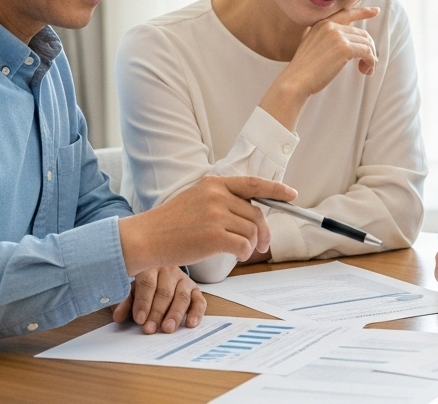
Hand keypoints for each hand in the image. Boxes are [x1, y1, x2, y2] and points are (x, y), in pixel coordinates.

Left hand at [112, 265, 205, 333]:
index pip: (147, 283)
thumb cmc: (143, 284)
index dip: (143, 302)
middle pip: (165, 292)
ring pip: (182, 297)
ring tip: (167, 328)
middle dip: (157, 313)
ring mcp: (184, 280)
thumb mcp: (131, 290)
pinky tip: (190, 324)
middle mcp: (169, 271)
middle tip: (150, 329)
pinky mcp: (195, 290)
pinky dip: (196, 313)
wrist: (160, 270)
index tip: (139, 319)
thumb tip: (118, 316)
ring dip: (175, 314)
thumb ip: (125, 302)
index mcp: (150, 267)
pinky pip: (199, 301)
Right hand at [117, 175, 297, 274]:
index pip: (252, 183)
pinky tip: (237, 255)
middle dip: (263, 230)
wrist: (145, 238)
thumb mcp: (195, 199)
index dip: (276, 189)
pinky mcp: (214, 236)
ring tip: (242, 251)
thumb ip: (221, 200)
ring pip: (251, 230)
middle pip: (256, 213)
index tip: (292, 195)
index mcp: (213, 183)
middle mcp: (216, 195)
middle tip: (263, 245)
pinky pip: (243, 244)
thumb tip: (252, 213)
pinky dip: (244, 252)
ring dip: (251, 244)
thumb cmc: (169, 224)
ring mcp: (215, 215)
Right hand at [261, 6, 380, 129]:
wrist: (296, 80)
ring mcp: (337, 36)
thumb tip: (351, 44)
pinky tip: (366, 70)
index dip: (363, 12)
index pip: (346, 14)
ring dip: (370, 58)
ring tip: (367, 69)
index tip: (375, 11)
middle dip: (369, 48)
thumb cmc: (304, 70)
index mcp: (322, 24)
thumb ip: (328, 39)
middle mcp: (330, 26)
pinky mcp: (344, 48)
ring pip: (366, 43)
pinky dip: (370, 62)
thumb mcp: (313, 46)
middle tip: (368, 63)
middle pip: (362, 33)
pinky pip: (367, 52)